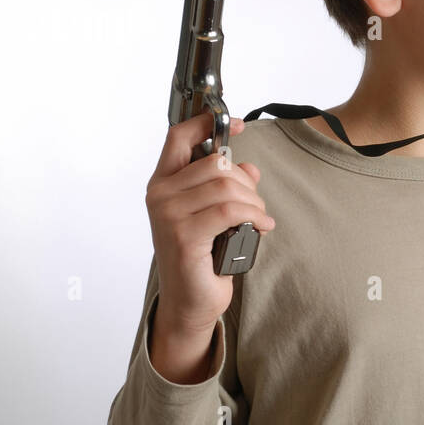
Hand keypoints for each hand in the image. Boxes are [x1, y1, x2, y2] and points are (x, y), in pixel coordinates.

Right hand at [144, 114, 274, 336]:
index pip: (179, 137)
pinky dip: (254, 216)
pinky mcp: (184, 237)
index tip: (236, 123)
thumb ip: (226, 186)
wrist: (191, 300)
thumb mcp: (215, 214)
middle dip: (246, 182)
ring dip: (253, 202)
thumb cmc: (202, 257)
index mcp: (163, 184)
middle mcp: (160, 196)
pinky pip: (229, 211)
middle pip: (215, 163)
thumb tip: (249, 167)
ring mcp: (169, 216)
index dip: (208, 124)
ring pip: (225, 187)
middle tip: (255, 204)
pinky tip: (263, 227)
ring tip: (259, 218)